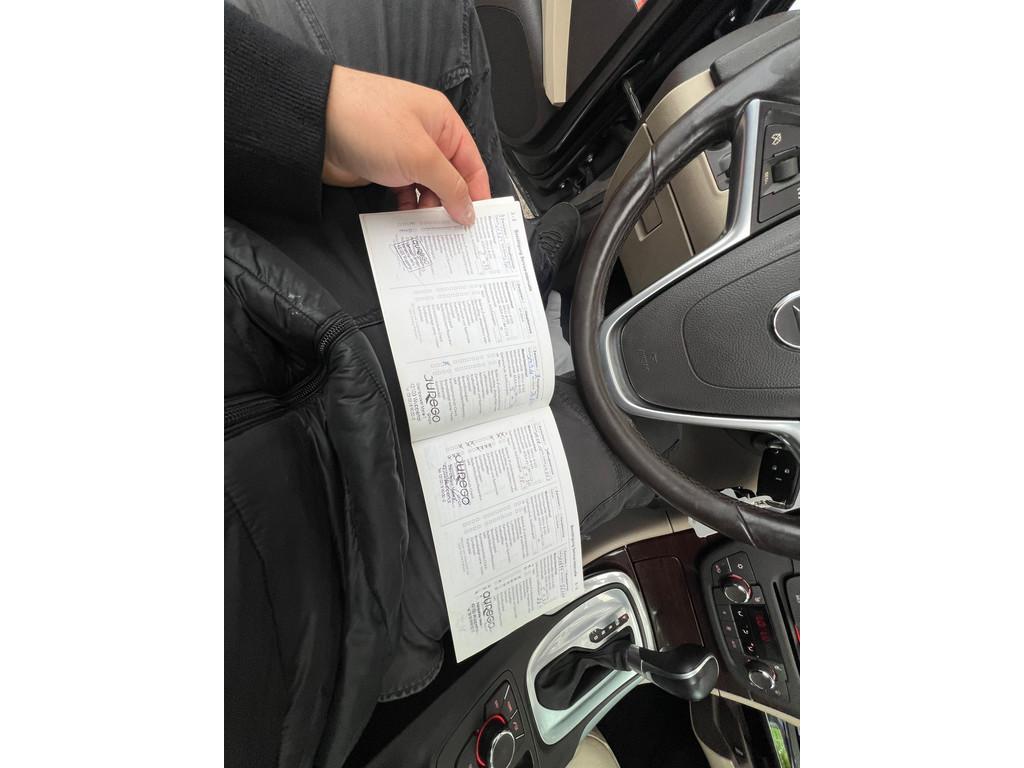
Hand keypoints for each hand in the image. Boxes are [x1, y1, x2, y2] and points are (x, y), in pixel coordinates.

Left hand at [322, 65, 490, 225]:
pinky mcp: (383, 166)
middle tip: (453, 231)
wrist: (316, 124)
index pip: (471, 162)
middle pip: (450, 178)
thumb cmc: (368, 122)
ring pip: (427, 187)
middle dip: (451, 204)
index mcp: (443, 122)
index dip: (477, 192)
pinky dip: (407, 206)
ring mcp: (403, 152)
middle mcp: (426, 135)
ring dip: (428, 209)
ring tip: (428, 228)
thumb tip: (468, 209)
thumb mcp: (420, 156)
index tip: (478, 221)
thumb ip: (450, 185)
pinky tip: (407, 220)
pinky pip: (404, 192)